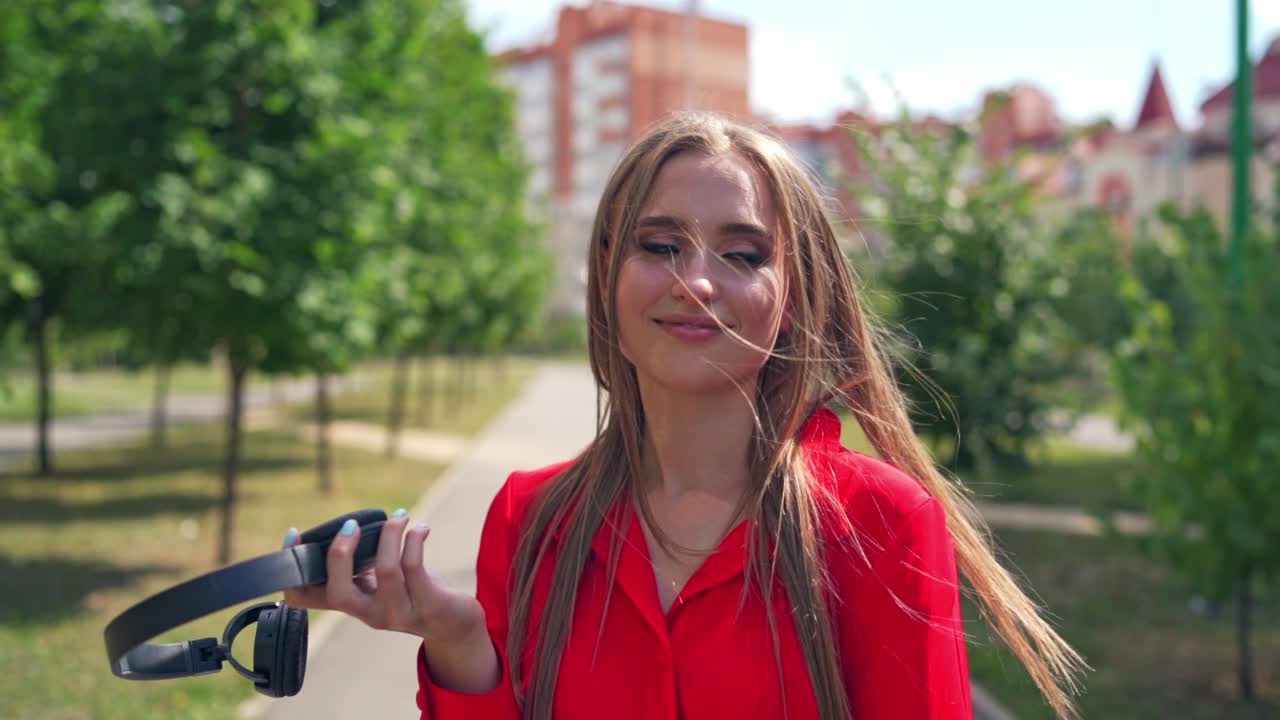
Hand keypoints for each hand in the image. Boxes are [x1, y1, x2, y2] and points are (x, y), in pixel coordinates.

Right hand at [282, 510, 487, 645]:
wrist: (454, 626)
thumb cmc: (413, 594)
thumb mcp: (378, 584)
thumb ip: (359, 566)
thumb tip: (342, 530)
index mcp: (352, 605)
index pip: (306, 600)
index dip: (293, 570)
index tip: (294, 536)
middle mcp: (370, 614)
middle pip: (339, 593)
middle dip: (339, 554)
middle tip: (352, 524)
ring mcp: (400, 613)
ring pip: (386, 571)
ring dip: (390, 535)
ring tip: (399, 517)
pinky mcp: (429, 605)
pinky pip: (415, 567)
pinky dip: (414, 540)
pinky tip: (420, 528)